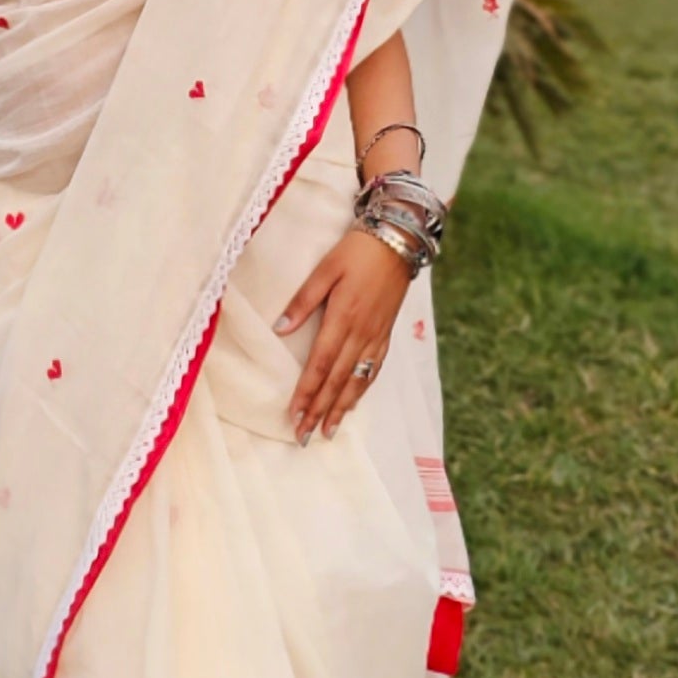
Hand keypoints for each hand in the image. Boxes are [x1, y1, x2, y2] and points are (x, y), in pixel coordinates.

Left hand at [275, 229, 406, 440]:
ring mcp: (376, 336)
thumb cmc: (356, 251)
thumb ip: (302, 301)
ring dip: (341, 408)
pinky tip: (353, 403)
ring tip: (327, 431)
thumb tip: (280, 329)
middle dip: (319, 410)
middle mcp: (360, 333)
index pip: (319, 365)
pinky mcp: (386, 334)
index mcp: (342, 317)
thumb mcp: (324, 269)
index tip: (294, 416)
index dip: (306, 393)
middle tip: (304, 436)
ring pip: (357, 380)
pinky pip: (374, 369)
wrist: (398, 241)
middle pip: (336, 380)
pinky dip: (362, 390)